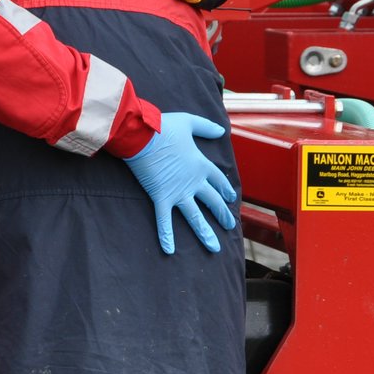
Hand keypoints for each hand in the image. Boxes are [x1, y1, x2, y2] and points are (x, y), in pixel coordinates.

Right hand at [122, 112, 236, 253]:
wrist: (142, 134)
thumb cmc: (163, 126)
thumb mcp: (189, 122)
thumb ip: (205, 127)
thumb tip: (220, 130)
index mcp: (201, 164)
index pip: (218, 180)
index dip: (225, 189)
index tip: (231, 198)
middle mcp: (193, 182)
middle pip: (212, 201)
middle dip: (222, 214)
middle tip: (229, 226)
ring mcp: (178, 192)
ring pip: (195, 217)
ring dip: (205, 233)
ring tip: (214, 247)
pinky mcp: (161, 197)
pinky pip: (164, 220)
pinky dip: (166, 235)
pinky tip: (169, 250)